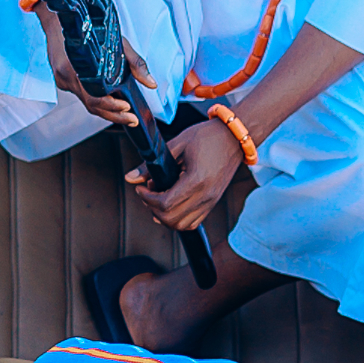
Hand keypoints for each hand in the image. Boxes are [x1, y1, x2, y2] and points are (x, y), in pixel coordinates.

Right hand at [18, 0, 150, 135]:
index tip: (127, 109)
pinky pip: (80, 95)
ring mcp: (62, 80)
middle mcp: (67, 76)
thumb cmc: (87, 26)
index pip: (94, 98)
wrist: (59, 17)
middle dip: (113, 115)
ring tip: (124, 114)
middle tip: (131, 120)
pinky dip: (95, 100)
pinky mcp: (62, 80)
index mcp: (77, 67)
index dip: (111, 107)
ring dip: (105, 110)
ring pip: (85, 102)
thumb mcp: (117, 41)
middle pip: (91, 105)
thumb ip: (135, 63)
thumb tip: (150, 83)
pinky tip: (108, 101)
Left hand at [131, 108, 240, 234]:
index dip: (147, 198)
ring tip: (158, 198)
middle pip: (171, 219)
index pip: (165, 203)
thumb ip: (151, 164)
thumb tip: (130, 178)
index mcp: (196, 180)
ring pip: (182, 226)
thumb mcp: (177, 145)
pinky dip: (178, 219)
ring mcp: (211, 202)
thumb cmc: (208, 137)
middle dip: (153, 208)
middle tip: (147, 193)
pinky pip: (193, 222)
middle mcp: (205, 196)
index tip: (141, 188)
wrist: (233, 138)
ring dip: (164, 217)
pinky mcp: (213, 203)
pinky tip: (171, 203)